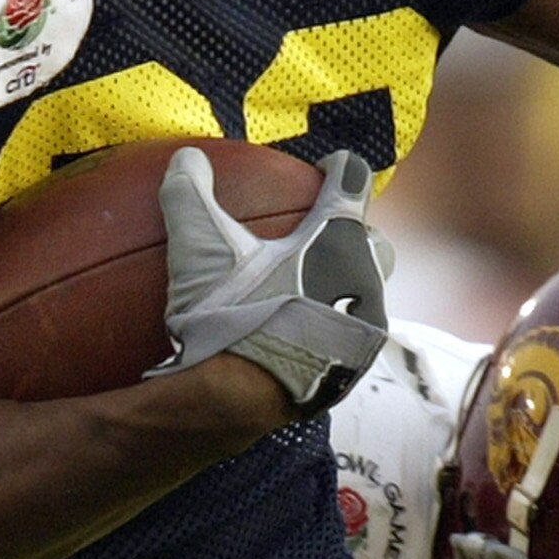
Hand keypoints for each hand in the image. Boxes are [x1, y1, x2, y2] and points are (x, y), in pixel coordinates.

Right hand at [151, 146, 390, 412]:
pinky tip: (301, 332)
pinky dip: (331, 325)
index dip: (341, 170)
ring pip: (367, 294)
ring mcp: (364, 328)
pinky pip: (348, 335)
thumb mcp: (198, 248)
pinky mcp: (352, 368)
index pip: (351, 185)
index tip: (330, 166)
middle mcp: (365, 280)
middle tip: (322, 234)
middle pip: (373, 244)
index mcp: (337, 240)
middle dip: (356, 233)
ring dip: (346, 284)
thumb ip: (190, 195)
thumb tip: (185, 157)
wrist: (244, 401)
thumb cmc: (227, 316)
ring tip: (312, 285)